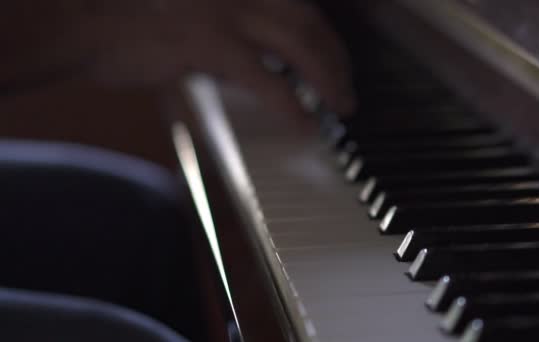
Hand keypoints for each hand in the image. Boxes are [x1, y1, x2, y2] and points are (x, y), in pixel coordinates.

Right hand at [82, 0, 355, 114]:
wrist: (83, 21)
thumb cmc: (130, 20)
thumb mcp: (191, 15)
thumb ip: (231, 33)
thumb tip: (263, 62)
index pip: (297, 6)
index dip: (325, 35)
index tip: (336, 60)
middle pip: (307, 21)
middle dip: (336, 58)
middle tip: (346, 89)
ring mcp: (225, 10)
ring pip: (298, 45)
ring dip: (327, 79)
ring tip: (341, 106)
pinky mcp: (209, 44)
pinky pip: (266, 81)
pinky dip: (291, 105)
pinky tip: (304, 125)